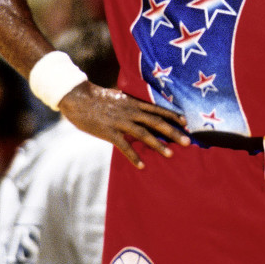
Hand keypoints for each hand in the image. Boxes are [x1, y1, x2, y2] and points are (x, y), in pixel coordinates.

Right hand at [60, 85, 190, 168]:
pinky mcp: (109, 132)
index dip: (172, 115)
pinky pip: (124, 146)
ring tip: (170, 154)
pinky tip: (142, 166)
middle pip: (156, 122)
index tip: (186, 122)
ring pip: (144, 134)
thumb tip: (138, 108)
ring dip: (158, 145)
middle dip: (172, 132)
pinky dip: (134, 156)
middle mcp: (130, 111)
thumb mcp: (117, 97)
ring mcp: (120, 122)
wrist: (77, 97)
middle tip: (187, 141)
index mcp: (133, 102)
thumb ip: (129, 104)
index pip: (157, 109)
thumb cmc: (96, 98)